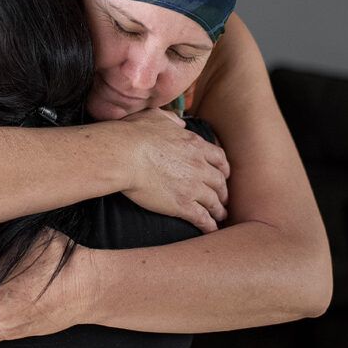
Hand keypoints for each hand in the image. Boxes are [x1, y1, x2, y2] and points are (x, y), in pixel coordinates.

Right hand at [117, 108, 229, 232]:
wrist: (124, 155)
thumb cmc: (134, 134)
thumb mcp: (156, 117)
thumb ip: (172, 120)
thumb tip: (179, 124)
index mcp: (194, 145)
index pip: (218, 158)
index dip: (222, 168)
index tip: (223, 174)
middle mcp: (199, 166)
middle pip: (219, 181)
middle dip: (223, 191)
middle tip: (222, 198)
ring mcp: (192, 186)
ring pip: (214, 201)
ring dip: (219, 210)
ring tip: (220, 216)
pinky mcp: (182, 204)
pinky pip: (203, 218)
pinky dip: (209, 225)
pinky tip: (211, 230)